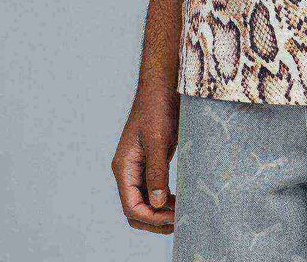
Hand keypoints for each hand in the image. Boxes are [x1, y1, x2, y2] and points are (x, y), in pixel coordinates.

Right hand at [112, 89, 179, 233]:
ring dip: (161, 212)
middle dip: (155, 221)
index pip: (132, 207)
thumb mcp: (158, 139)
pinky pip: (154, 189)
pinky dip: (165, 199)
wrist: (162, 85)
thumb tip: (158, 203)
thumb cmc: (157, 106)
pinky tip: (180, 201)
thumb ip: (156, 171)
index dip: (151, 218)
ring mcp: (139, 167)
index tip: (174, 219)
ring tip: (182, 214)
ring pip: (146, 202)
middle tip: (180, 222)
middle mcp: (128, 171)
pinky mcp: (151, 162)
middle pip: (136, 210)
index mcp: (124, 167)